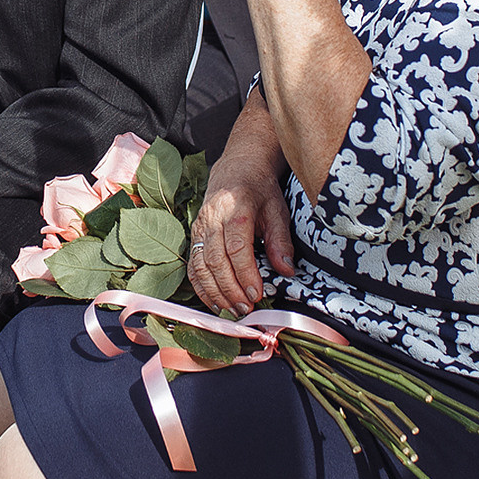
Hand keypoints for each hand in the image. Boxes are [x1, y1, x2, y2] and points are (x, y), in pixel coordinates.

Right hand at [187, 143, 295, 315]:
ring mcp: (200, 227)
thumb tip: (286, 270)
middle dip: (230, 288)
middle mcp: (213, 218)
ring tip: (233, 310)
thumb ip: (280, 241)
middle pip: (215, 259)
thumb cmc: (259, 190)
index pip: (237, 247)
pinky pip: (192, 266)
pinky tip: (215, 303)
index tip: (257, 293)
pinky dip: (201, 288)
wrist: (237, 169)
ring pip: (200, 265)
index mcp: (236, 208)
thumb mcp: (277, 210)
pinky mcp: (194, 235)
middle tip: (247, 308)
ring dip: (215, 292)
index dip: (246, 273)